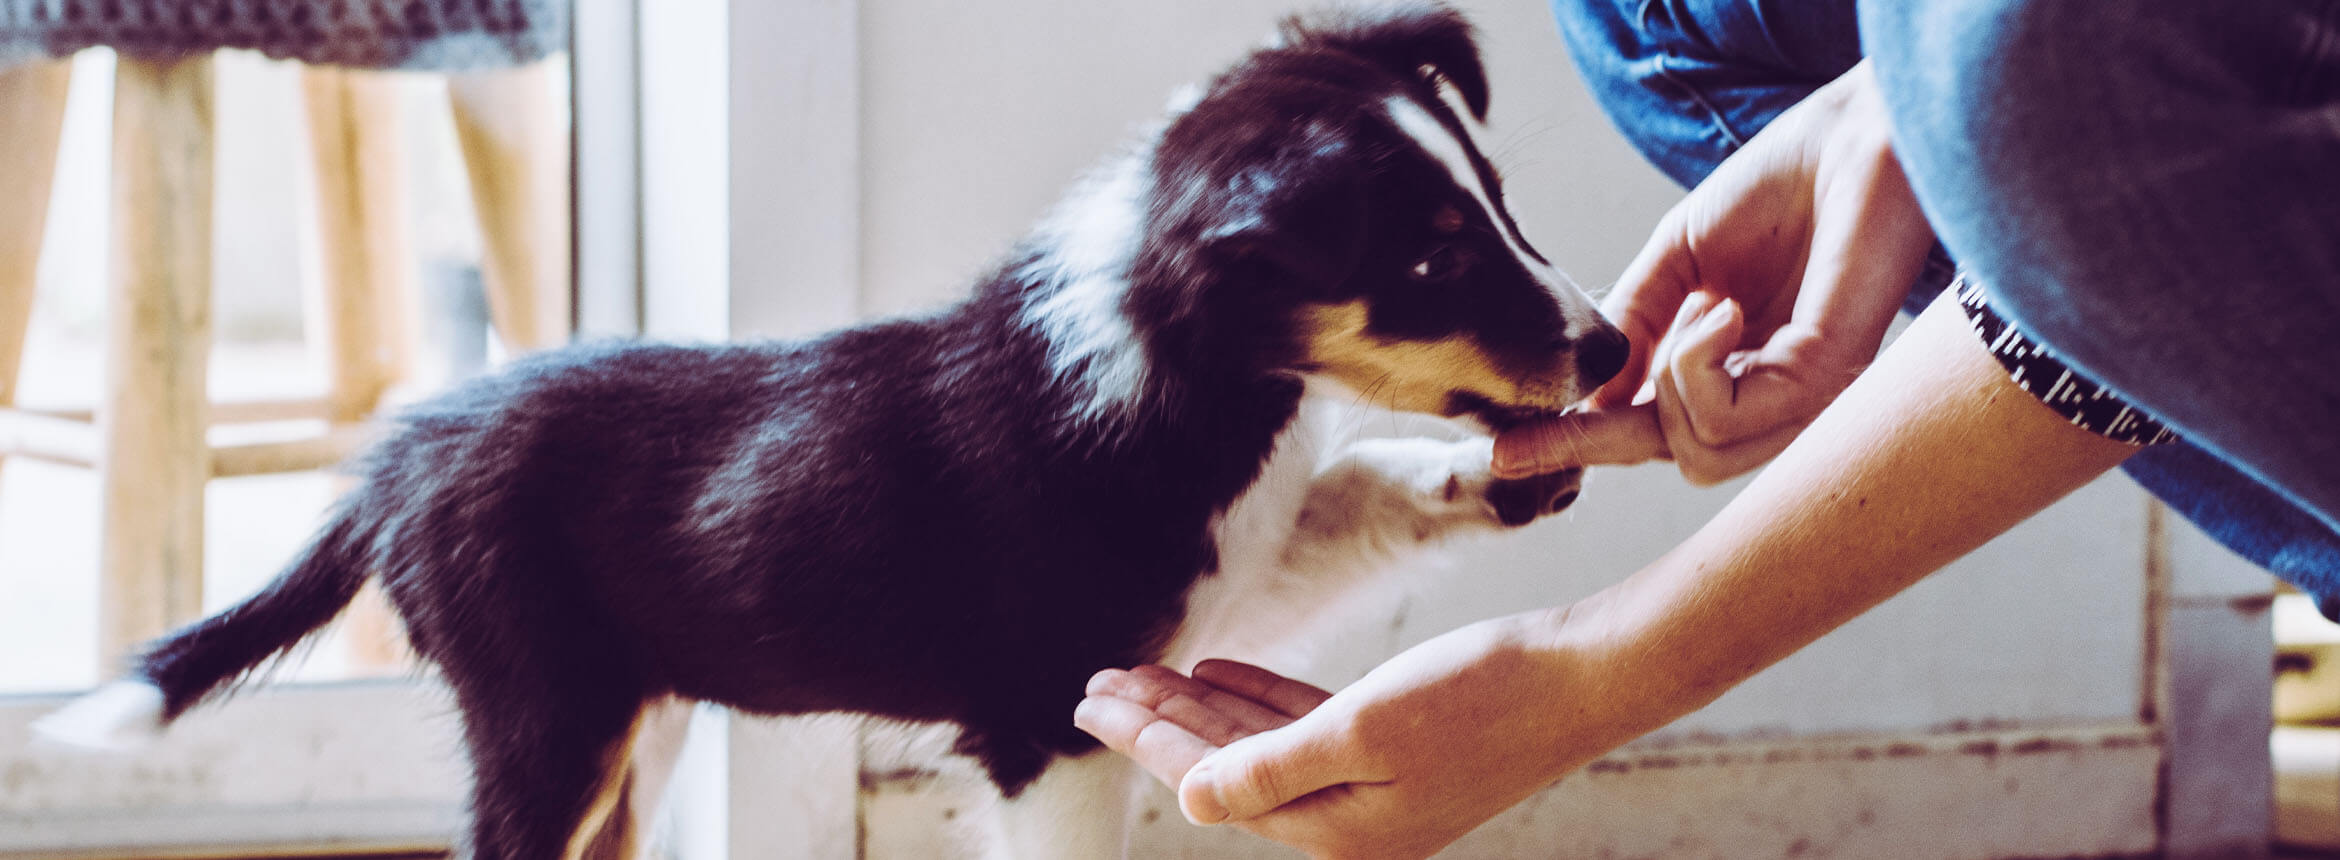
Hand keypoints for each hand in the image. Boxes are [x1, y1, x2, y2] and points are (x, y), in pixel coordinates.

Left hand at [1075, 613, 1656, 859]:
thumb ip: (1271, 765)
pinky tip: (1218, 674)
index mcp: (1339, 831)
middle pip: (1228, 768)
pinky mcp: (1401, 749)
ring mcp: (1379, 789)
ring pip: (1263, 746)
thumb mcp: (1365, 728)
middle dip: (1159, 725)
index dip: (1146, 737)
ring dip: (1201, 710)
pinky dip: (1259, 700)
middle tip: (1096, 683)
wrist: (1587, 676)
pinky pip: (1306, 729)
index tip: (1091, 698)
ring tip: (1142, 675)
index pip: (1214, 779)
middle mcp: (1352, 822)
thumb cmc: (1483, 695)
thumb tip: (1188, 798)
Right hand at [1495, 61, 1935, 483]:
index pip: (1659, 430)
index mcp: (1746, 370)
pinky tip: (1722, 308)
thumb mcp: (1678, 260)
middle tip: (1577, 392)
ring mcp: (1809, 398)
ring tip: (1705, 305)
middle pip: (1679, 456)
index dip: (1579, 442)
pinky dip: (1697, 362)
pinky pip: (1727, 417)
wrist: (1850, 139)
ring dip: (1673, 378)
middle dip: (1606, 427)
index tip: (1503, 452)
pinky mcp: (1826, 383)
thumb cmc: (1782, 189)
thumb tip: (1584, 393)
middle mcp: (1782, 397)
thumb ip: (1634, 324)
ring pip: (1699, 451)